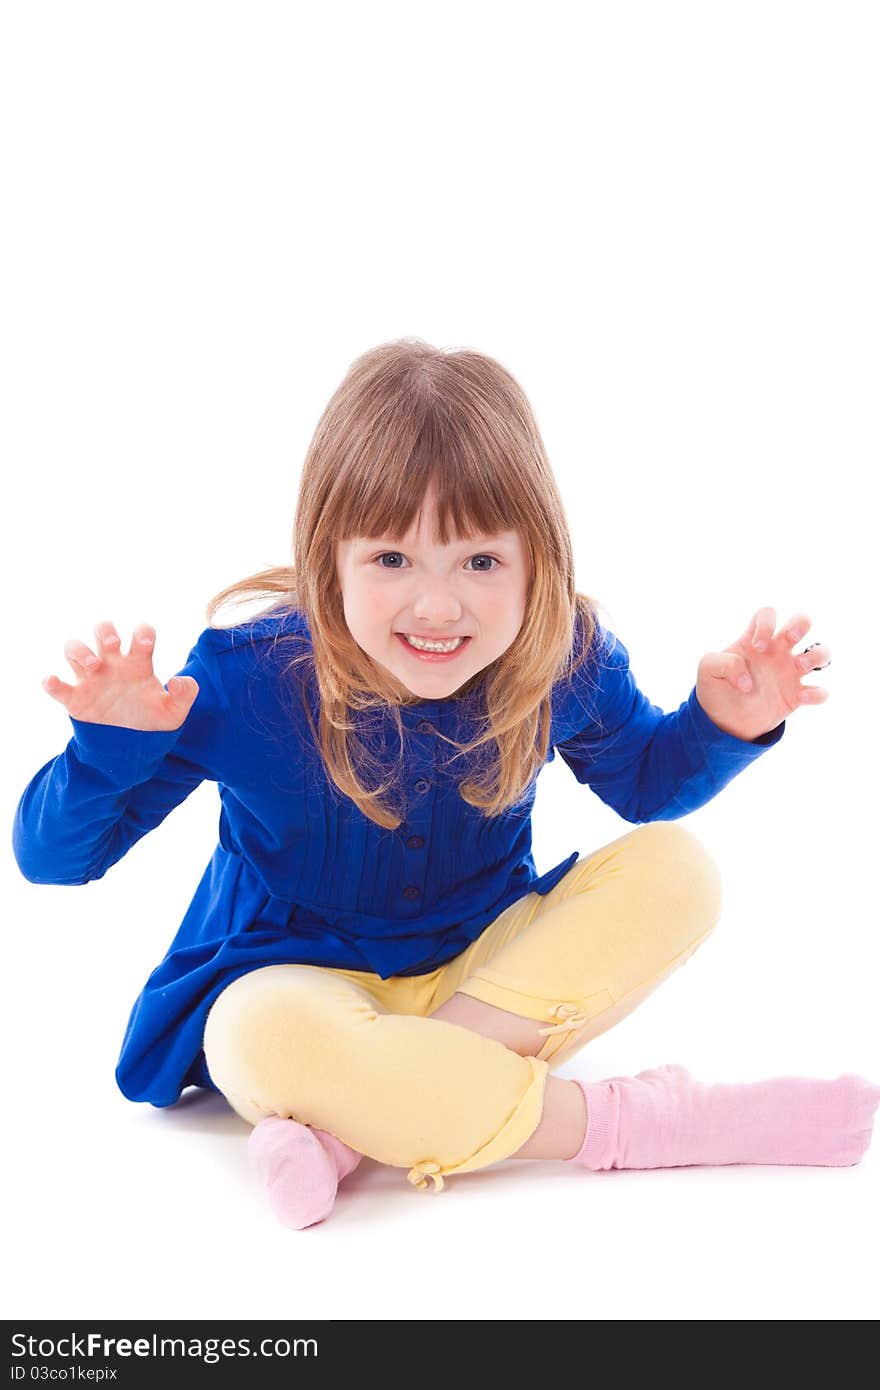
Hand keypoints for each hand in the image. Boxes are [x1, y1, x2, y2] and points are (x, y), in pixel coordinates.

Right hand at [42, 621, 198, 731]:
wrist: (131, 750)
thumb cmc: (152, 723)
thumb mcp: (174, 713)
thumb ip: (184, 695)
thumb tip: (180, 680)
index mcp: (138, 664)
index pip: (141, 635)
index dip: (143, 633)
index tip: (146, 645)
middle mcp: (113, 665)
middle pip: (103, 632)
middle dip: (106, 631)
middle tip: (114, 645)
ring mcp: (92, 680)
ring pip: (74, 649)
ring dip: (80, 651)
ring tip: (94, 666)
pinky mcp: (75, 699)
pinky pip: (58, 686)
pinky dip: (51, 682)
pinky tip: (52, 681)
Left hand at [695, 606, 830, 741]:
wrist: (723, 720)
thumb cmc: (716, 687)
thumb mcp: (707, 670)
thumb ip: (723, 662)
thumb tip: (747, 680)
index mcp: (755, 640)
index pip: (768, 613)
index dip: (767, 623)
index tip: (756, 647)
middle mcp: (777, 652)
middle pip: (802, 621)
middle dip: (800, 624)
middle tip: (789, 639)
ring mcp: (789, 673)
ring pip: (821, 653)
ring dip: (817, 655)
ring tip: (799, 666)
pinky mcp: (796, 696)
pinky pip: (820, 692)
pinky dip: (817, 693)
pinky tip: (801, 697)